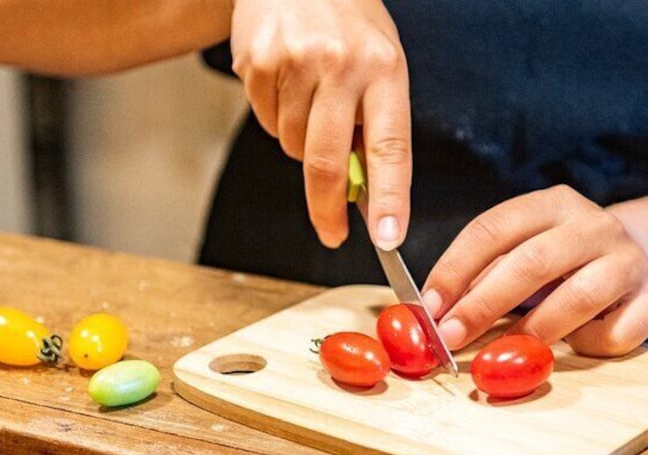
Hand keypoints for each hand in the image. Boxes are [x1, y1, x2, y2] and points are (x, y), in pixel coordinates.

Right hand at [230, 0, 410, 249]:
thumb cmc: (349, 23)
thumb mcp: (382, 63)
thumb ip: (375, 124)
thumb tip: (361, 189)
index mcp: (383, 68)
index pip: (390, 147)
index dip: (390, 198)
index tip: (389, 237)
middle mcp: (340, 65)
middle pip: (326, 161)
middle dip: (327, 208)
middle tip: (331, 232)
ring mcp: (294, 63)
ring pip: (292, 145)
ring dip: (301, 143)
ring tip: (311, 102)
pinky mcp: (257, 63)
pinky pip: (266, 122)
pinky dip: (277, 118)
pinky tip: (288, 85)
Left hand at [422, 185, 647, 356]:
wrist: (637, 258)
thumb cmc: (560, 262)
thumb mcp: (519, 254)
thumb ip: (480, 278)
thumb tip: (433, 316)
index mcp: (548, 205)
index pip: (492, 229)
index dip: (455, 269)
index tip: (429, 306)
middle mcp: (592, 224)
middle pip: (532, 262)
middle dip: (484, 303)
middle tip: (452, 337)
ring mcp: (628, 258)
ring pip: (580, 296)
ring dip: (535, 329)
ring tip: (506, 352)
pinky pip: (620, 330)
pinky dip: (591, 344)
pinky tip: (576, 344)